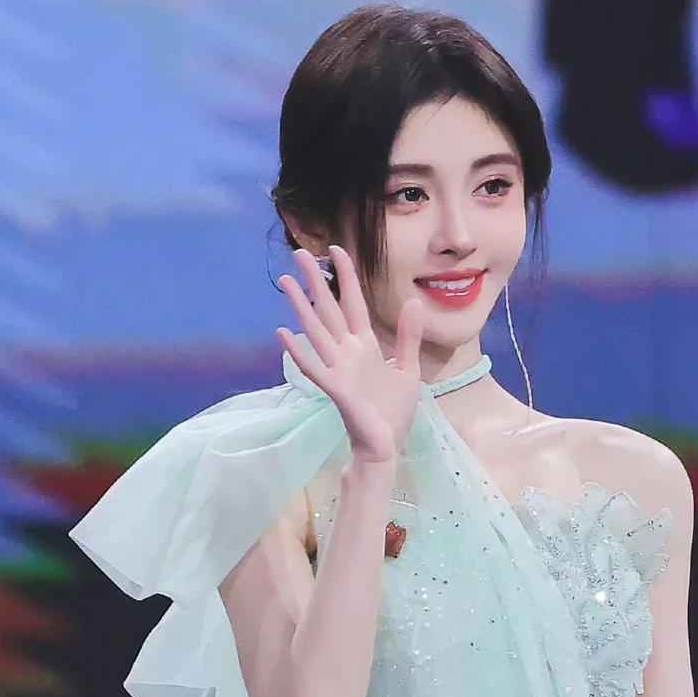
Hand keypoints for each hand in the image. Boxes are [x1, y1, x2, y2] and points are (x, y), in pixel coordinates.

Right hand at [276, 245, 424, 464]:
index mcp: (365, 346)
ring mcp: (339, 369)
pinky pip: (314, 368)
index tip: (336, 250)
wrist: (387, 446)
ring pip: (316, 331)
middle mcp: (348, 352)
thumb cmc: (394, 413)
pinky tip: (283, 333)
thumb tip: (413, 302)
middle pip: (328, 310)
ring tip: (285, 282)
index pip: (353, 303)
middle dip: (315, 282)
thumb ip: (408, 337)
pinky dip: (299, 352)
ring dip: (301, 307)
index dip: (346, 277)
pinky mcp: (336, 389)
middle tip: (298, 254)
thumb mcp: (409, 369)